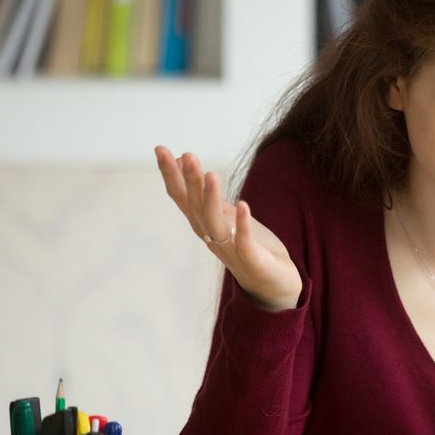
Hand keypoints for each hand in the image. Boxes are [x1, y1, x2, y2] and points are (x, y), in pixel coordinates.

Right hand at [155, 146, 302, 311]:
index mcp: (204, 224)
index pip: (182, 197)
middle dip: (190, 181)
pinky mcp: (252, 260)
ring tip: (211, 174)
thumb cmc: (248, 247)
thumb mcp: (224, 215)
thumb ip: (204, 194)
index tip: (161, 149)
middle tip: (187, 155)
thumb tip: (183, 161)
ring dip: (211, 199)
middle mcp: (211, 236)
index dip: (171, 174)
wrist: (273, 285)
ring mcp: (230, 249)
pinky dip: (242, 224)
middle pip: (195, 207)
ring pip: (215, 222)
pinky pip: (244, 241)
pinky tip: (242, 205)